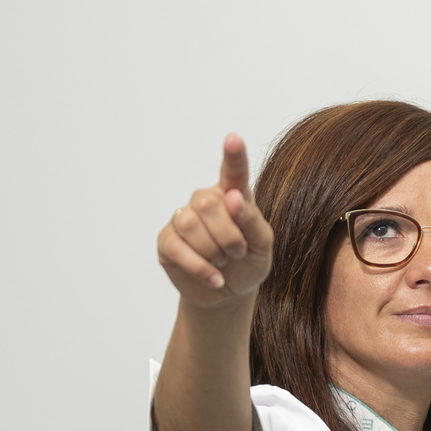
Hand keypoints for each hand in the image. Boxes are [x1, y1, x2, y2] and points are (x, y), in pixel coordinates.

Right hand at [157, 134, 274, 309]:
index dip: (233, 155)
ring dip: (216, 252)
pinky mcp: (167, 241)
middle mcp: (205, 201)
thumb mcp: (263, 245)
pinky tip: (215, 278)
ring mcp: (183, 219)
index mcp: (233, 195)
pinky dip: (202, 268)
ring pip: (192, 226)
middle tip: (237, 252)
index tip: (234, 138)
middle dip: (229, 236)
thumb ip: (253, 220)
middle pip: (208, 204)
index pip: (233, 172)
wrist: (229, 292)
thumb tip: (233, 198)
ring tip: (223, 261)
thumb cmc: (248, 263)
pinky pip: (179, 249)